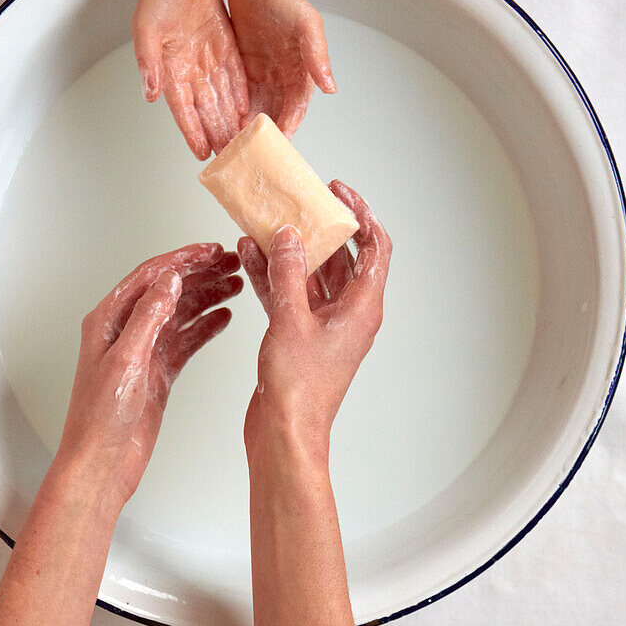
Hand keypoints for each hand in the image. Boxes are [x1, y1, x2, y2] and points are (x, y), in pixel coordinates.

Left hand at [60, 242, 242, 503]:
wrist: (102, 463)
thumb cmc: (100, 419)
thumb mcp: (127, 360)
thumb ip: (149, 317)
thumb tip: (168, 281)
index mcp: (108, 320)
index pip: (150, 276)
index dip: (182, 259)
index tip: (210, 250)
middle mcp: (125, 331)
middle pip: (168, 290)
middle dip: (201, 273)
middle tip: (231, 262)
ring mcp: (143, 351)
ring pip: (180, 312)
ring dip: (207, 296)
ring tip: (235, 284)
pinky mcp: (157, 372)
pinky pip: (186, 340)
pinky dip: (206, 327)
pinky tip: (224, 318)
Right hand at [133, 0, 249, 159]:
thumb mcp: (147, 30)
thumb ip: (148, 63)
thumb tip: (151, 92)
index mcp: (169, 70)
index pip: (183, 110)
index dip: (193, 132)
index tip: (202, 153)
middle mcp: (189, 70)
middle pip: (205, 109)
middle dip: (216, 133)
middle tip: (229, 156)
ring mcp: (207, 60)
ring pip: (221, 97)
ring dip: (230, 119)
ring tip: (241, 141)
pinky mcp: (223, 47)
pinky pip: (234, 77)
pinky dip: (240, 95)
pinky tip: (248, 110)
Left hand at [228, 0, 336, 137]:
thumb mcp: (308, 26)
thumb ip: (318, 57)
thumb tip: (330, 87)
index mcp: (302, 73)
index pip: (296, 108)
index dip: (287, 125)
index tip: (277, 141)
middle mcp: (284, 79)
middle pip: (276, 114)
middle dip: (266, 134)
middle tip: (253, 150)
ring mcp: (264, 76)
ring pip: (256, 109)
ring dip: (248, 127)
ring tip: (236, 143)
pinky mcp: (246, 70)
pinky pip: (240, 96)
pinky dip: (235, 111)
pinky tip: (225, 124)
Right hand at [238, 181, 390, 461]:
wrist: (284, 432)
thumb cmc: (299, 390)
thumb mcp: (290, 320)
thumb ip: (288, 273)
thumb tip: (288, 237)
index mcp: (362, 308)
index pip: (375, 248)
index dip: (361, 215)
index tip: (340, 193)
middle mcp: (348, 314)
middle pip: (342, 258)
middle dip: (320, 230)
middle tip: (300, 205)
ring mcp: (324, 325)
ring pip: (311, 275)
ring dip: (290, 252)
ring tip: (266, 225)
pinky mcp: (300, 336)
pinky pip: (290, 295)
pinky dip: (273, 276)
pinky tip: (250, 256)